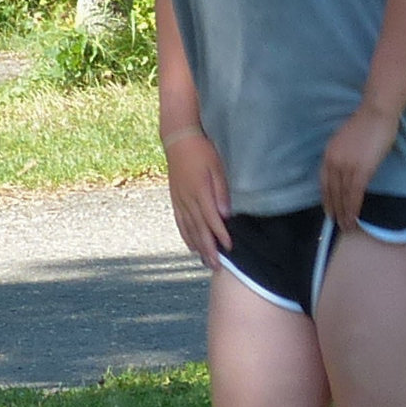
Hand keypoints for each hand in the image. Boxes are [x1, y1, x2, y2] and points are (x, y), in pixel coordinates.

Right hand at [162, 126, 229, 260]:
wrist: (178, 140)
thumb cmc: (201, 151)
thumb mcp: (216, 167)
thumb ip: (221, 191)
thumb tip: (225, 214)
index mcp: (199, 192)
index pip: (211, 220)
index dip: (220, 236)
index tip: (230, 248)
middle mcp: (187, 200)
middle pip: (199, 230)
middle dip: (209, 250)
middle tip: (217, 266)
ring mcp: (179, 201)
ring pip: (189, 229)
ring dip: (198, 248)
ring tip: (206, 262)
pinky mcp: (175, 199)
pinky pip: (180, 223)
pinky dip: (186, 236)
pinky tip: (191, 247)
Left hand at [318, 102, 400, 230]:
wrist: (376, 113)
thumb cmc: (367, 123)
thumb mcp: (346, 140)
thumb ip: (344, 155)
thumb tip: (348, 169)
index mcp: (328, 154)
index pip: (324, 182)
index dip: (326, 198)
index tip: (329, 209)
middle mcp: (333, 162)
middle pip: (332, 192)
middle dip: (334, 210)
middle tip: (337, 224)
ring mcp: (346, 167)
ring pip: (343, 196)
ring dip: (344, 214)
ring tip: (347, 226)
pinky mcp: (360, 171)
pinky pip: (354, 195)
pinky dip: (353, 209)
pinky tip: (354, 218)